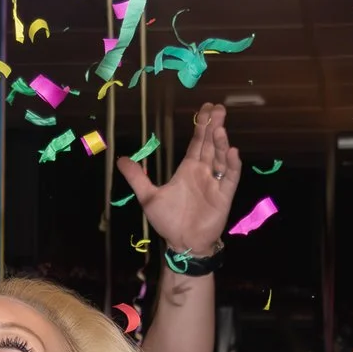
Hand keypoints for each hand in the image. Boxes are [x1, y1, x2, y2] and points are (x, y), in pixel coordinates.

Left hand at [116, 101, 239, 259]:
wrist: (183, 243)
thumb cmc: (169, 221)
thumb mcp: (148, 197)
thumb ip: (137, 177)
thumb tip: (121, 159)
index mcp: (188, 169)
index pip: (196, 143)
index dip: (201, 126)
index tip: (206, 110)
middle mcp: (203, 172)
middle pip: (210, 145)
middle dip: (214, 126)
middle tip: (218, 108)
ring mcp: (215, 183)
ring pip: (220, 158)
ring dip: (220, 142)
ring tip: (220, 127)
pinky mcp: (224, 196)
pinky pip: (230, 178)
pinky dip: (232, 165)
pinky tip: (231, 151)